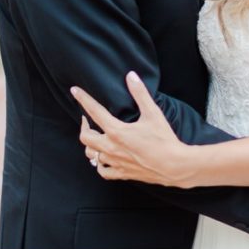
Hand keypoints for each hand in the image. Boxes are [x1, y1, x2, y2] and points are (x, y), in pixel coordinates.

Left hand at [70, 71, 191, 186]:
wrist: (174, 166)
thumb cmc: (164, 139)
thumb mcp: (153, 113)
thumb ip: (140, 93)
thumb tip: (131, 76)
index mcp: (117, 131)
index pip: (94, 111)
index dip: (83, 99)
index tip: (75, 91)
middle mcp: (111, 148)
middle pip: (85, 137)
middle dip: (83, 126)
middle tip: (87, 119)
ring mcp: (115, 162)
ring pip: (91, 154)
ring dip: (91, 144)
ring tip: (96, 137)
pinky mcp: (122, 173)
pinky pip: (103, 171)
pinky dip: (100, 164)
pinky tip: (104, 158)